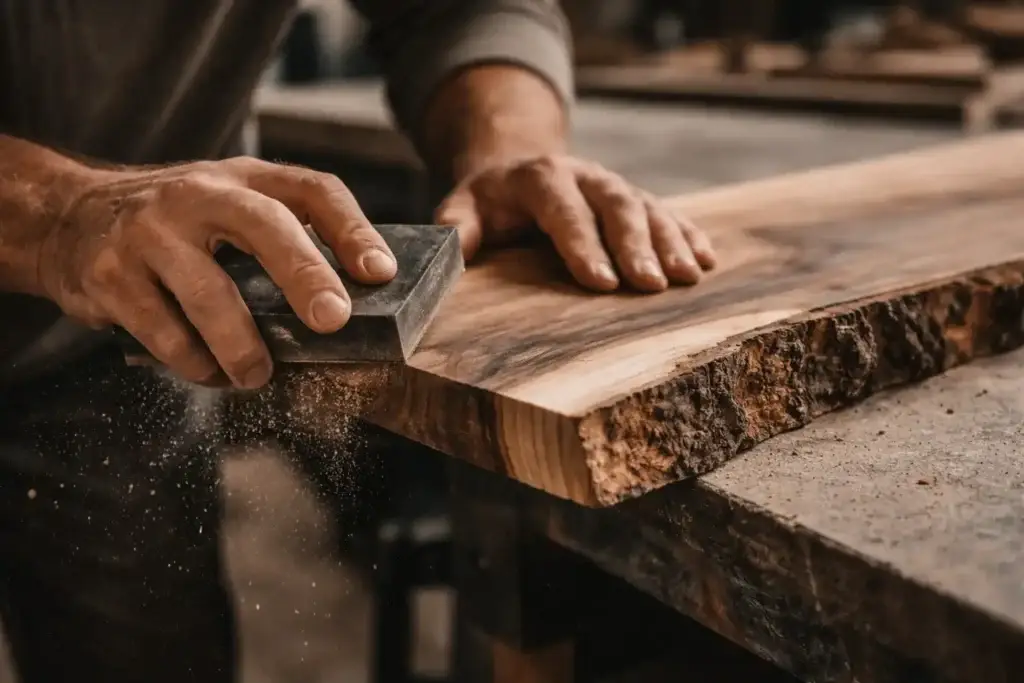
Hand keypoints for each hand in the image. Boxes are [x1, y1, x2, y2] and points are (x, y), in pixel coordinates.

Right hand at [38, 157, 396, 388]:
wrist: (69, 217)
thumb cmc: (178, 224)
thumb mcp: (231, 206)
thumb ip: (286, 236)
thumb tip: (360, 297)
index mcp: (244, 179)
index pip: (313, 189)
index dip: (353, 229)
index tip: (380, 273)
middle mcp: (199, 194)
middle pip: (264, 225)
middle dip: (305, 274)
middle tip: (332, 321)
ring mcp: (151, 232)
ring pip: (209, 294)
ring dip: (242, 346)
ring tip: (259, 375)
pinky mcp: (112, 275)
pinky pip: (165, 332)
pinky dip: (195, 362)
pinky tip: (211, 373)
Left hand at [436, 155, 715, 291]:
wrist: (517, 167)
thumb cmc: (488, 202)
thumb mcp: (463, 208)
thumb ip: (456, 229)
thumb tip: (448, 255)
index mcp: (541, 178)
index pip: (565, 211)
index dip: (583, 245)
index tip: (601, 282)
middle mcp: (585, 176)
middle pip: (616, 206)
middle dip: (636, 246)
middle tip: (652, 286)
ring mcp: (614, 186)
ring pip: (648, 208)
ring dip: (671, 242)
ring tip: (689, 276)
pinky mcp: (635, 198)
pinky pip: (669, 212)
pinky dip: (689, 234)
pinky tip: (706, 259)